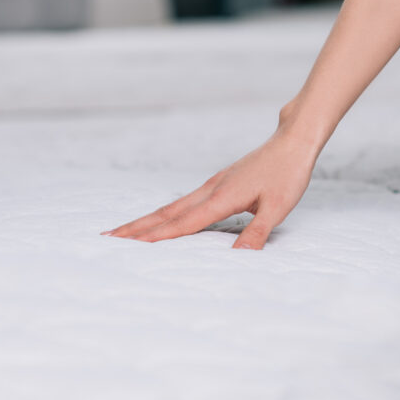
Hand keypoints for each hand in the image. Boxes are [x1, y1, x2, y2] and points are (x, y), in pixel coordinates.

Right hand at [101, 128, 318, 249]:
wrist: (292, 142)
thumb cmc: (288, 174)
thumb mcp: (278, 208)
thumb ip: (257, 233)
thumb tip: (239, 258)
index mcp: (221, 198)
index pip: (182, 224)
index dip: (155, 237)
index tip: (128, 246)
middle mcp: (210, 191)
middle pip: (165, 213)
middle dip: (136, 228)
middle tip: (107, 239)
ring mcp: (211, 186)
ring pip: (171, 207)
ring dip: (146, 221)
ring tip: (123, 232)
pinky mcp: (217, 184)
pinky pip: (183, 203)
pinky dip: (164, 214)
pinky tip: (160, 221)